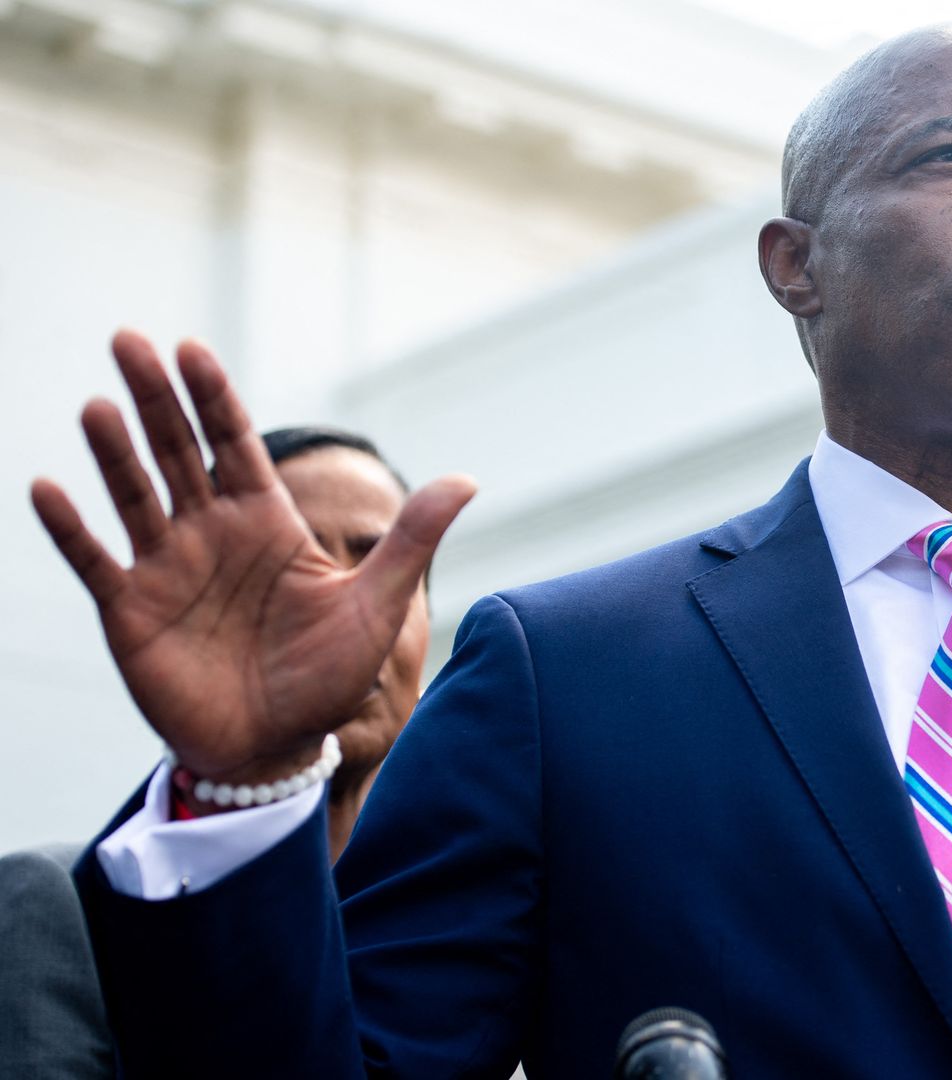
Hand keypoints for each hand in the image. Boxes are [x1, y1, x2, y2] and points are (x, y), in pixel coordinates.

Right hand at [30, 331, 475, 790]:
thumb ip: (411, 540)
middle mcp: (212, 534)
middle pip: (179, 452)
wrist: (277, 747)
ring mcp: (167, 569)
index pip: (235, 444)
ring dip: (114, 452)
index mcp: (268, 523)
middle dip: (156, 399)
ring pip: (135, 496)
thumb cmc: (328, 676)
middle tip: (128, 341)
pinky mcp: (131, 611)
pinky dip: (71, 528)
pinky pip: (94, 561)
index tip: (191, 349)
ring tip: (96, 408)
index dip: (214, 397)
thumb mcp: (378, 605)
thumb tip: (468, 480)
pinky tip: (45, 489)